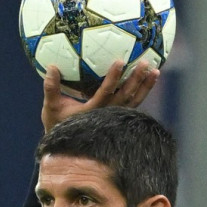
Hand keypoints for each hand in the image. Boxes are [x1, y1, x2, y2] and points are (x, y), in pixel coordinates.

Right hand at [41, 61, 159, 131]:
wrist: (67, 145)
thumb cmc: (57, 122)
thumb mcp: (51, 107)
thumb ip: (51, 88)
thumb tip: (51, 66)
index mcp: (92, 111)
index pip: (106, 92)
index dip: (113, 77)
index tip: (120, 61)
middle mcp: (106, 115)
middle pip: (125, 96)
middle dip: (135, 79)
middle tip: (144, 63)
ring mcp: (114, 117)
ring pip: (133, 101)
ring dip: (145, 86)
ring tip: (155, 71)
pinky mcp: (119, 117)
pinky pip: (134, 103)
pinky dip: (143, 92)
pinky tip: (151, 79)